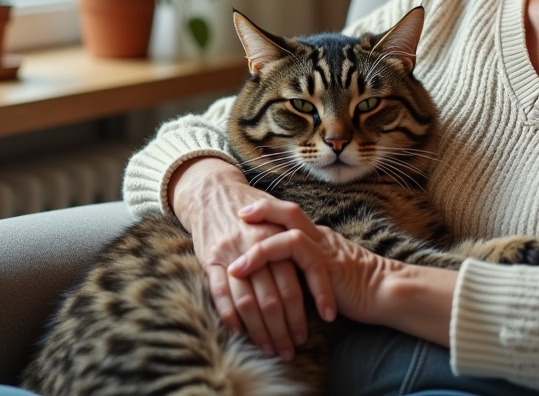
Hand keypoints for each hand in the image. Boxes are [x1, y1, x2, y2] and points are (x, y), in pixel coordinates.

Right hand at [169, 158, 308, 359]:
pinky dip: (231, 317)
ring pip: (249, 302)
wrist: (211, 190)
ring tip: (273, 349)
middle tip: (295, 347)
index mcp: (279, 234)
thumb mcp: (279, 217)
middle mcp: (256, 245)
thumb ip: (298, 241)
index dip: (319, 297)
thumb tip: (324, 267)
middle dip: (287, 326)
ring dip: (261, 331)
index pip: (303, 273)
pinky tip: (241, 334)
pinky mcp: (210, 260)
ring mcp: (231, 254)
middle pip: (276, 296)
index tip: (329, 317)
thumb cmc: (251, 207)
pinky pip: (221, 295)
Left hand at [227, 199, 397, 326]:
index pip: (288, 216)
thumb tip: (272, 280)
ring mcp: (326, 248)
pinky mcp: (330, 264)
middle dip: (261, 211)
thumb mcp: (320, 276)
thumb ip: (300, 271)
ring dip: (259, 250)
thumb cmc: (354, 290)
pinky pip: (301, 257)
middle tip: (237, 216)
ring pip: (289, 234)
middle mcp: (319, 237)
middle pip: (288, 212)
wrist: (385, 292)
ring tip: (236, 268)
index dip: (266, 211)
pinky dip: (280, 267)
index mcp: (316, 237)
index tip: (242, 214)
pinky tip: (259, 281)